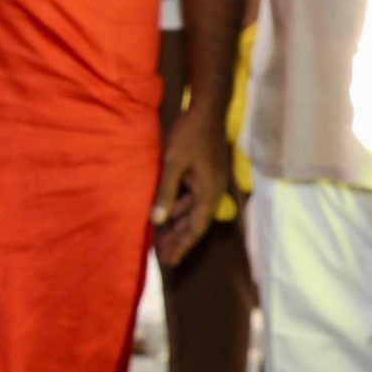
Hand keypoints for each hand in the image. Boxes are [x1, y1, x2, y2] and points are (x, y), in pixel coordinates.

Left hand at [150, 113, 228, 268]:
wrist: (207, 109)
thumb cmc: (189, 134)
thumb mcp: (173, 164)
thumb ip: (166, 193)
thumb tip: (158, 221)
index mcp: (209, 192)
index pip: (196, 227)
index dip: (183, 246)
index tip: (171, 262)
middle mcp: (213, 191)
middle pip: (195, 223)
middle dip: (180, 240)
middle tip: (164, 258)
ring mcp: (210, 183)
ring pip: (193, 211)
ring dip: (178, 225)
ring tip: (163, 242)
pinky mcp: (205, 175)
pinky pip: (191, 199)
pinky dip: (179, 209)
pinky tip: (166, 215)